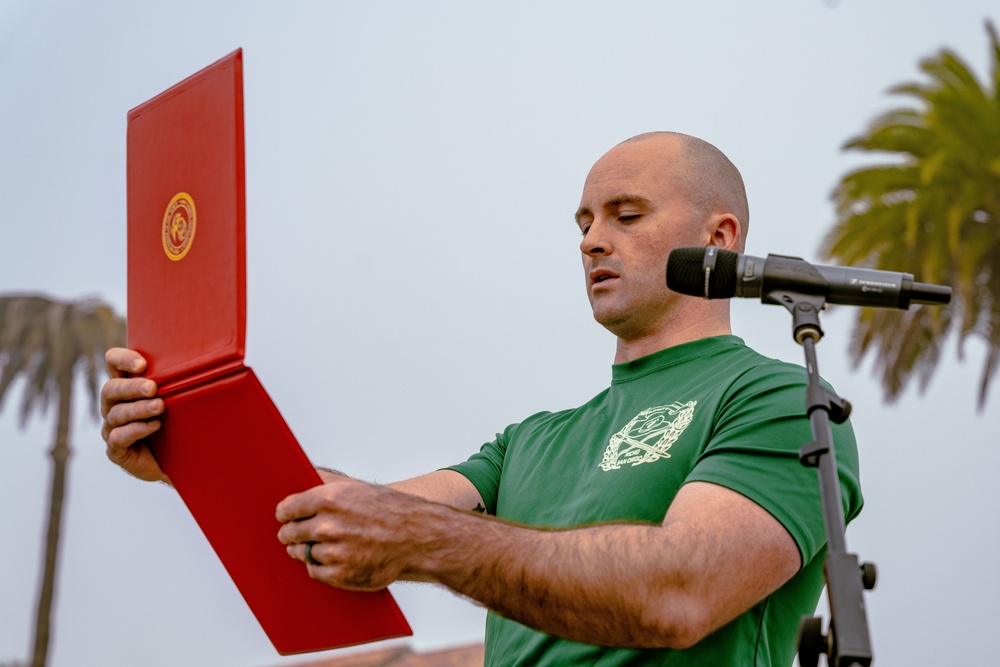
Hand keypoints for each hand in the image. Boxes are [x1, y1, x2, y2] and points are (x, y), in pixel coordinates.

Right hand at [100, 347, 168, 482]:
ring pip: (116, 414)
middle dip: (132, 387)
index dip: (122, 359)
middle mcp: (114, 404)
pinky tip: (154, 426)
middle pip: (111, 389)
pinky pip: (118, 438)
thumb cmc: (178, 421)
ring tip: (160, 407)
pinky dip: (136, 430)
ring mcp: (112, 428)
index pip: (113, 362)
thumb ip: (180, 379)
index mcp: (126, 385)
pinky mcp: (116, 450)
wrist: (178, 460)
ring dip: (139, 409)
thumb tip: (210, 360)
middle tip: (153, 388)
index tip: (142, 364)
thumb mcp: (179, 397)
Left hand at [276, 476, 442, 590]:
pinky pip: (314, 571)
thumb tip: (301, 473)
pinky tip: (335, 557)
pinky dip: (320, 566)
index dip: (285, 513)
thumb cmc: (388, 509)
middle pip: (289, 533)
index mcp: (328, 499)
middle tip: (301, 532)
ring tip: (325, 544)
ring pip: (301, 553)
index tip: (286, 516)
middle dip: (292, 532)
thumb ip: (325, 480)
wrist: (416, 537)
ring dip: (307, 549)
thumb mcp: (356, 487)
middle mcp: (328, 526)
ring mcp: (333, 552)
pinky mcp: (340, 574)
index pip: (287, 509)